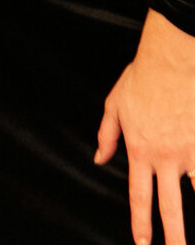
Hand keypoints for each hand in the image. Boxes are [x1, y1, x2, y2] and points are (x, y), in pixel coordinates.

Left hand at [96, 9, 194, 244]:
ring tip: (193, 241)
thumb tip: (98, 157)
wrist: (170, 59)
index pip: (139, 195)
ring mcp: (189, 151)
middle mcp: (165, 157)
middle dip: (172, 236)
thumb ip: (107, 134)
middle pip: (169, 206)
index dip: (140, 222)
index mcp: (140, 149)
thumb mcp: (115, 104)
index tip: (142, 243)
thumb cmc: (142, 77)